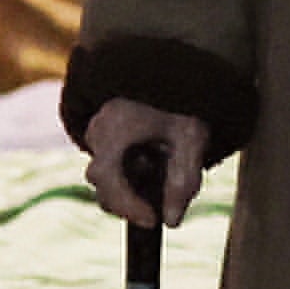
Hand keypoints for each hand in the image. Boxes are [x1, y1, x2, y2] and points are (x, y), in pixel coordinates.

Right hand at [82, 99, 212, 226]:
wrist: (175, 67)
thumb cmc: (182, 100)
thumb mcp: (192, 138)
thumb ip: (183, 181)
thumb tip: (172, 222)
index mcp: (114, 128)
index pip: (108, 180)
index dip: (128, 207)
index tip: (153, 221)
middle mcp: (97, 131)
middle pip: (103, 184)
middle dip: (132, 200)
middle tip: (164, 201)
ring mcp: (97, 132)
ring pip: (105, 176)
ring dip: (132, 186)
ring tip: (162, 168)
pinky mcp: (104, 135)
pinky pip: (110, 165)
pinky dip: (131, 174)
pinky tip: (155, 160)